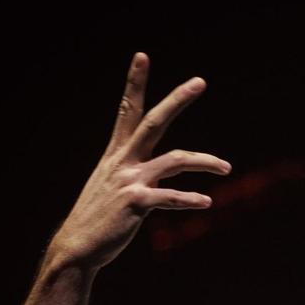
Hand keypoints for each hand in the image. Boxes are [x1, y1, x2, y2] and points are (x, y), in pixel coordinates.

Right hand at [47, 53, 231, 270]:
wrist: (77, 248)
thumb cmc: (100, 218)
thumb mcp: (114, 187)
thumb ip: (138, 173)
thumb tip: (160, 171)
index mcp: (116, 154)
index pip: (128, 111)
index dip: (135, 83)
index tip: (141, 56)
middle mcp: (122, 162)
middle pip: (154, 122)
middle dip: (177, 100)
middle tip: (199, 81)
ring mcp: (129, 181)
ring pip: (175, 160)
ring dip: (205, 160)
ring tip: (227, 168)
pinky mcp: (135, 204)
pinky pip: (170, 198)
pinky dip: (190, 199)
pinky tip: (206, 202)